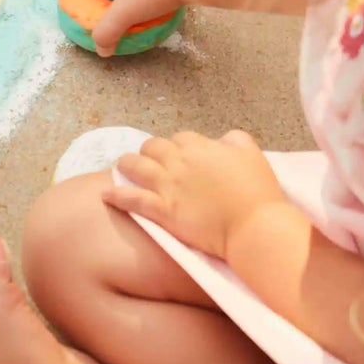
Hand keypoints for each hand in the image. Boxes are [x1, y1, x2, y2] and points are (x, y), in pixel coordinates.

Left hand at [103, 129, 286, 258]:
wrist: (253, 226)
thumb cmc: (257, 192)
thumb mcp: (252, 153)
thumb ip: (234, 140)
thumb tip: (221, 140)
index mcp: (201, 147)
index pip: (180, 138)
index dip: (178, 146)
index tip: (180, 156)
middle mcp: (179, 162)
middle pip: (153, 147)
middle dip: (149, 151)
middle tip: (150, 161)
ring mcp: (168, 186)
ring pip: (136, 166)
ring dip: (127, 164)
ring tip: (123, 168)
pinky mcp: (162, 211)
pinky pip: (132, 199)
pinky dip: (117, 195)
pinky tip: (106, 195)